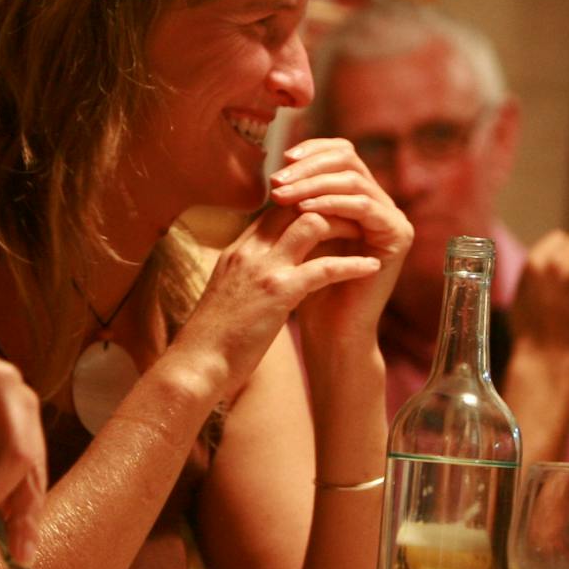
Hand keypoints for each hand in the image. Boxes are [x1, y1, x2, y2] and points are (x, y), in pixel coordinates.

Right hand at [173, 185, 389, 392]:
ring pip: (312, 223)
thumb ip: (247, 275)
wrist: (196, 364)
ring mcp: (263, 268)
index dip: (308, 205)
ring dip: (344, 225)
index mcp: (238, 249)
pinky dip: (352, 264)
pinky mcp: (279, 292)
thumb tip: (267, 273)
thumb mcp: (227, 293)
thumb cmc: (212, 338)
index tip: (334, 213)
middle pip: (295, 204)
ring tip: (367, 234)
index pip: (277, 209)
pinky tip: (372, 267)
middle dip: (329, 204)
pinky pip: (324, 267)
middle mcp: (249, 250)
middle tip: (358, 215)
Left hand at [266, 137, 413, 355]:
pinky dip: (333, 203)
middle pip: (349, 160)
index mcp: (359, 196)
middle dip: (309, 166)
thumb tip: (280, 166)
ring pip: (354, 180)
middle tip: (278, 179)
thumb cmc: (307, 283)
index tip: (280, 160)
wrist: (329, 328)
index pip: (340, 154)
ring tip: (284, 194)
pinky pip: (364, 207)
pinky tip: (307, 208)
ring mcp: (393, 218)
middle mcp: (380, 203)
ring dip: (315, 183)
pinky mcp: (398, 236)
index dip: (312, 150)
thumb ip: (299, 198)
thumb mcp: (299, 230)